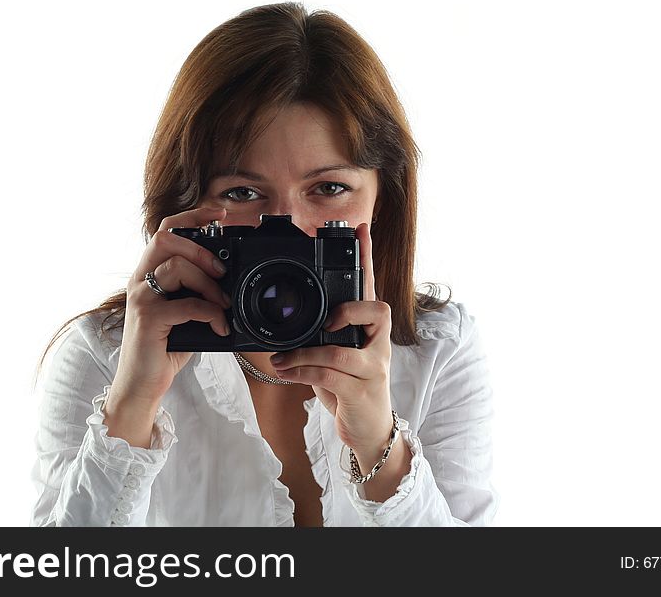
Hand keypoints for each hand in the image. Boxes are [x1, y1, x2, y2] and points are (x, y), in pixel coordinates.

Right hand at [112, 206, 231, 407]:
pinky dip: (210, 313)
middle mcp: (140, 280)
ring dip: (208, 284)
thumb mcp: (185, 312)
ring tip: (223, 304)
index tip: (218, 214)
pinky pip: (185, 304)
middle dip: (200, 249)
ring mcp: (141, 298)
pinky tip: (219, 326)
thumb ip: (198, 291)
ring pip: (176, 267)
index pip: (165, 231)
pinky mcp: (148, 318)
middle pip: (165, 238)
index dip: (192, 216)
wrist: (142, 384)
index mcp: (149, 273)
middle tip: (221, 272)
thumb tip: (230, 280)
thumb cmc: (165, 347)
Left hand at [270, 222, 394, 460]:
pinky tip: (285, 371)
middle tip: (325, 322)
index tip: (360, 229)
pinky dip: (302, 372)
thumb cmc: (349, 387)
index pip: (370, 286)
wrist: (368, 430)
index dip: (366, 257)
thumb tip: (289, 320)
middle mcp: (378, 344)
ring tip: (281, 359)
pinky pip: (330, 374)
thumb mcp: (336, 354)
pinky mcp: (363, 391)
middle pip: (376, 310)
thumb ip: (322, 334)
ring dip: (305, 354)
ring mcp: (374, 367)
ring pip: (341, 350)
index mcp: (370, 329)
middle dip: (348, 311)